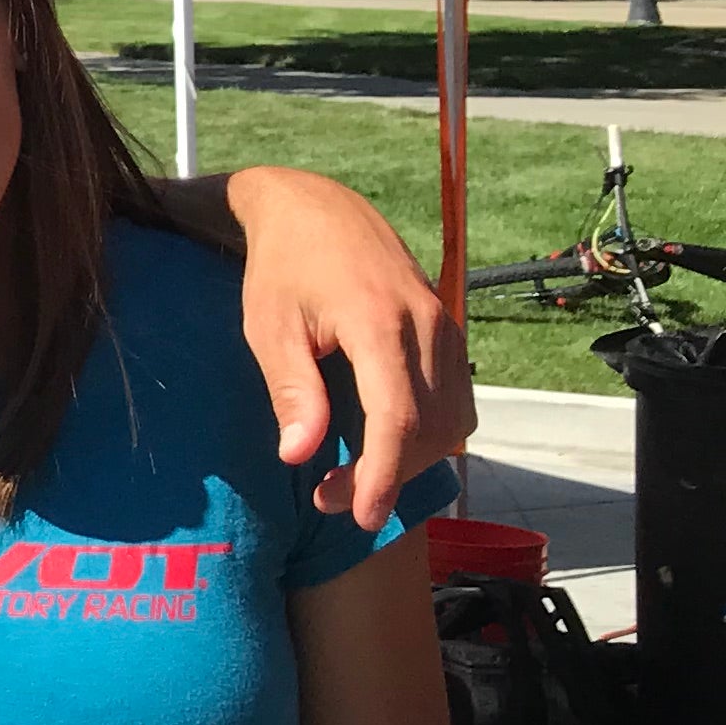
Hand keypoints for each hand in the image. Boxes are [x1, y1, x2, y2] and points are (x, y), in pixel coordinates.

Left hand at [224, 166, 472, 524]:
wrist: (316, 207)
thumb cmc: (282, 267)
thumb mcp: (269, 326)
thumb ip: (291, 389)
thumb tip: (299, 455)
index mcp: (380, 322)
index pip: (397, 417)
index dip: (383, 475)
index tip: (363, 516)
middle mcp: (427, 326)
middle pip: (429, 428)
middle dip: (386, 476)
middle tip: (329, 497)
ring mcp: (445, 327)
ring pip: (451, 420)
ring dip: (410, 459)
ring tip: (353, 476)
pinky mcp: (449, 330)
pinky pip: (457, 399)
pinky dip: (429, 432)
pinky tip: (385, 442)